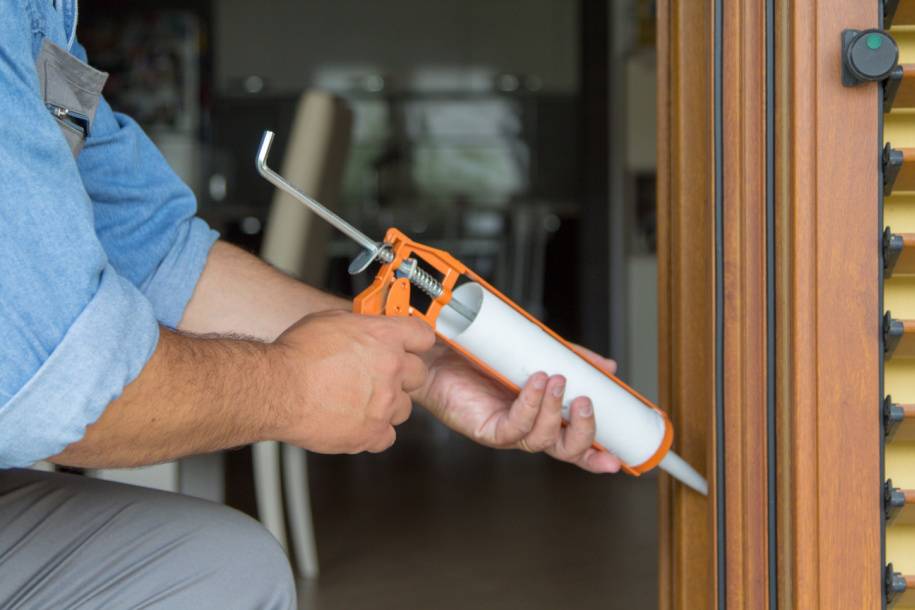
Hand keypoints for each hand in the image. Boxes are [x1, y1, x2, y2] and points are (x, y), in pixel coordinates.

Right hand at [269, 310, 434, 453]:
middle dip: (402, 376)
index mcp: (385, 337)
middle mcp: (391, 369)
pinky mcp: (372, 432)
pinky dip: (373, 433)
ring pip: (404, 408)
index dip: (415, 342)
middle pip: (418, 374)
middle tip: (380, 377)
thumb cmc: (296, 354)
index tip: (409, 347)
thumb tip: (365, 327)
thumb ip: (359, 325)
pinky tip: (355, 424)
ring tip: (360, 402)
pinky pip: (386, 437)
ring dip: (388, 406)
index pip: (422, 336)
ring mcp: (385, 403)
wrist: (278, 388)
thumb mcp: (330, 321)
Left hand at [416, 342, 621, 472]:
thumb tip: (609, 367)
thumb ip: (571, 358)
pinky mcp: (486, 428)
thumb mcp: (536, 350)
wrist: (438, 351)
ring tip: (556, 380)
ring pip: (541, 439)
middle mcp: (528, 427)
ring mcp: (507, 430)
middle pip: (565, 450)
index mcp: (544, 415)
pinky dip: (528, 405)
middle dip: (583, 433)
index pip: (575, 442)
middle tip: (587, 404)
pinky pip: (513, 427)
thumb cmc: (482, 354)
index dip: (597, 454)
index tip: (619, 458)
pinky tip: (533, 383)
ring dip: (554, 411)